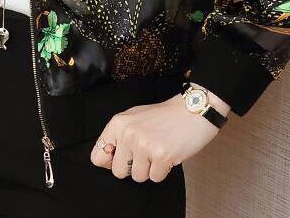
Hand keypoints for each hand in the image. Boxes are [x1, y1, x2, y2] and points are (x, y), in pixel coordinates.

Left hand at [90, 90, 229, 181]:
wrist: (192, 110)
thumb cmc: (164, 116)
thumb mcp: (135, 117)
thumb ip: (119, 136)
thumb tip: (106, 159)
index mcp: (118, 123)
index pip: (97, 156)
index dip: (110, 162)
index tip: (122, 158)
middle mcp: (128, 133)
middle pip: (118, 172)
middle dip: (133, 167)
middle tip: (147, 152)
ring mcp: (144, 144)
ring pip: (138, 177)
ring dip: (150, 168)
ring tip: (159, 149)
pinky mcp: (160, 155)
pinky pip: (155, 178)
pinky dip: (164, 170)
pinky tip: (169, 152)